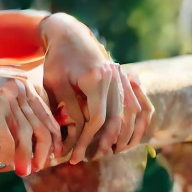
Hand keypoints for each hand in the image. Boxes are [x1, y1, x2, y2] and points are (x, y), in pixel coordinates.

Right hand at [0, 51, 63, 176]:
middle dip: (43, 150)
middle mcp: (20, 84)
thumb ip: (14, 98)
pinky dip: (10, 153)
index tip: (49, 155)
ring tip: (24, 172)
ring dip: (27, 157)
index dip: (52, 136)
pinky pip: (8, 136)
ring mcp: (6, 94)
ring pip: (27, 134)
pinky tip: (6, 163)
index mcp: (24, 80)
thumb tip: (29, 127)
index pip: (47, 112)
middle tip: (40, 167)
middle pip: (41, 124)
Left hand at [41, 14, 153, 164]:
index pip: (97, 118)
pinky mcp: (124, 77)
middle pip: (116, 119)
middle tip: (89, 158)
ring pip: (128, 114)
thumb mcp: (55, 84)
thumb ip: (68, 110)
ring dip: (120, 136)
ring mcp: (122, 76)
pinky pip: (135, 104)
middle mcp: (114, 76)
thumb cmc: (57, 59)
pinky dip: (132, 122)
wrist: (70, 33)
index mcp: (96, 77)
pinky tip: (123, 138)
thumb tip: (73, 140)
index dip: (87, 140)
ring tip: (104, 152)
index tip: (75, 155)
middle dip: (104, 142)